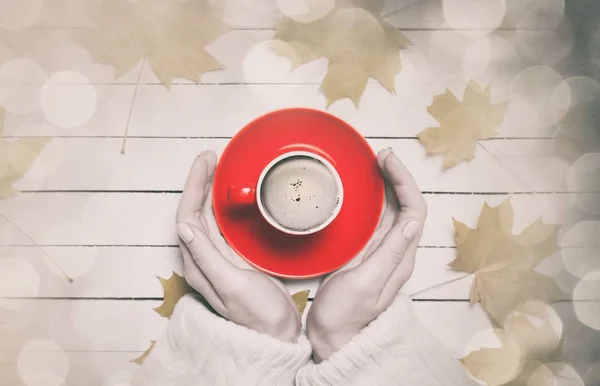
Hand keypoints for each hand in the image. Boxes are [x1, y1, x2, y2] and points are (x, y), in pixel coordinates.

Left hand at [176, 150, 301, 342]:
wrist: (276, 333)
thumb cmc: (257, 313)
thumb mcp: (232, 284)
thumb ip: (207, 257)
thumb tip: (183, 226)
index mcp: (198, 263)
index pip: (187, 216)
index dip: (193, 186)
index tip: (205, 162)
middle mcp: (203, 258)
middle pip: (195, 211)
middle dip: (200, 182)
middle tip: (212, 156)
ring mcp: (218, 257)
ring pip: (207, 216)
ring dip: (210, 190)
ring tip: (219, 167)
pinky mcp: (233, 257)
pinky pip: (222, 224)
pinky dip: (223, 205)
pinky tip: (231, 195)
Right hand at [306, 148, 426, 360]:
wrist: (332, 337)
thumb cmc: (345, 315)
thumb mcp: (367, 283)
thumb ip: (389, 254)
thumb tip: (410, 220)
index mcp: (400, 258)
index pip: (414, 210)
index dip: (405, 181)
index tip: (386, 161)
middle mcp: (395, 251)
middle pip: (406, 205)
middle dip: (397, 176)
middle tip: (379, 156)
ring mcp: (380, 251)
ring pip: (391, 210)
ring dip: (386, 185)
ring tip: (372, 165)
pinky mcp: (365, 253)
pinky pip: (375, 219)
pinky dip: (371, 200)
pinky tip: (359, 192)